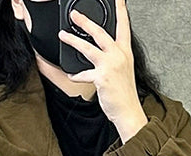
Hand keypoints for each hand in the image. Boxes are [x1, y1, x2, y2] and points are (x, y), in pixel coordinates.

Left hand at [57, 0, 147, 139]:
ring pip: (88, 48)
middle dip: (85, 21)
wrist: (128, 111)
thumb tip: (99, 52)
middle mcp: (118, 56)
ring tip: (62, 35)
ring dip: (73, 41)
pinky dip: (76, 75)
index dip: (121, 10)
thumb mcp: (123, 70)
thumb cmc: (125, 93)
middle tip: (74, 15)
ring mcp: (110, 66)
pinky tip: (71, 75)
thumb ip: (114, 58)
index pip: (123, 26)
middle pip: (100, 32)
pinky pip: (84, 74)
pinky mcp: (102, 78)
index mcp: (125, 52)